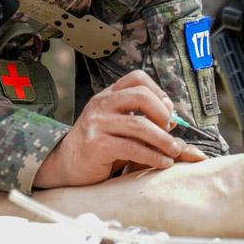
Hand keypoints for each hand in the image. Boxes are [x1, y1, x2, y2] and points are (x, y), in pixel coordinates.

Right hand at [34, 69, 204, 188]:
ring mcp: (98, 123)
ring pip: (140, 125)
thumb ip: (143, 122)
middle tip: (171, 129)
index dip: (157, 92)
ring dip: (163, 140)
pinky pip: (133, 148)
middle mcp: (102, 104)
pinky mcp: (97, 144)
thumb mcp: (119, 128)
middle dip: (162, 113)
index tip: (169, 111)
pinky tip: (163, 163)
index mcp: (108, 95)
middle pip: (140, 96)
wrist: (67, 165)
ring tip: (174, 151)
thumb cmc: (99, 146)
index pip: (136, 78)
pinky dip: (153, 156)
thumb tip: (176, 121)